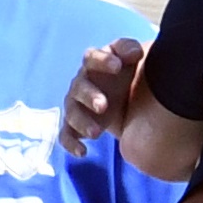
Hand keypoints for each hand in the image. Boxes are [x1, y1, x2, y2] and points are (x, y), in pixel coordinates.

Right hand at [61, 38, 148, 154]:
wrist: (124, 98)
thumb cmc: (124, 73)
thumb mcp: (130, 58)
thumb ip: (130, 50)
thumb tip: (136, 52)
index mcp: (93, 65)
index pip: (92, 58)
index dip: (103, 61)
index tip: (118, 66)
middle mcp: (81, 84)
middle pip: (80, 89)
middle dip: (90, 97)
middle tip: (103, 106)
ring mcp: (76, 106)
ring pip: (72, 114)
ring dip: (82, 123)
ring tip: (96, 133)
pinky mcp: (76, 126)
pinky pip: (66, 135)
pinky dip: (71, 144)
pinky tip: (82, 153)